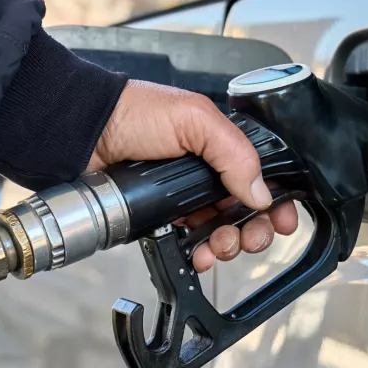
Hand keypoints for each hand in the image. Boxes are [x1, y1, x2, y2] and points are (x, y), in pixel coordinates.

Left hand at [88, 80, 297, 271]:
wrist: (84, 133)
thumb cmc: (134, 112)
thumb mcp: (195, 120)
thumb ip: (234, 153)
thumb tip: (261, 193)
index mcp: (221, 144)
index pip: (261, 177)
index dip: (276, 201)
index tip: (283, 220)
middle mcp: (207, 170)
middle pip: (246, 211)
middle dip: (254, 229)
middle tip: (250, 237)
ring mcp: (184, 195)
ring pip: (221, 230)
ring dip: (229, 245)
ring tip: (221, 245)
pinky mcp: (162, 215)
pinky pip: (190, 242)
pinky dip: (201, 253)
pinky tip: (201, 255)